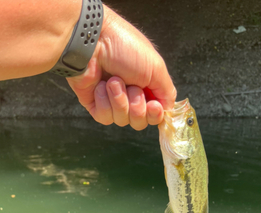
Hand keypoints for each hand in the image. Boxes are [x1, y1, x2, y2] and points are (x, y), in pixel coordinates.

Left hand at [67, 5, 176, 129]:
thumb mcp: (156, 68)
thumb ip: (167, 92)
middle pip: (140, 122)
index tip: (153, 105)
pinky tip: (100, 85)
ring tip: (113, 80)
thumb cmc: (125, 47)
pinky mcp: (96, 105)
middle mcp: (131, 95)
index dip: (155, 115)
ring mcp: (113, 101)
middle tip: (132, 87)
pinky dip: (104, 101)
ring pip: (122, 120)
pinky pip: (106, 118)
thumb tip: (168, 110)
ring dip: (119, 99)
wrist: (92, 42)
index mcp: (148, 86)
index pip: (156, 114)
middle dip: (136, 106)